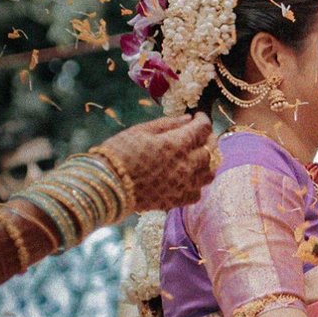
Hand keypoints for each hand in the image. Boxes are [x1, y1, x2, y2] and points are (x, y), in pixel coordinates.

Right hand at [95, 112, 214, 212]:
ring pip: (209, 172)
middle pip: (210, 150)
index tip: (199, 116)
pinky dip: (197, 183)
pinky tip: (189, 177)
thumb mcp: (141, 130)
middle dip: (207, 139)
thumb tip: (188, 118)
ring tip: (198, 155)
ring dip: (207, 162)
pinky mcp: (178, 200)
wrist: (107, 185)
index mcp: (178, 144)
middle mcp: (187, 165)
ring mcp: (185, 185)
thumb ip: (168, 124)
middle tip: (200, 134)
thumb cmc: (119, 153)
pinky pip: (198, 191)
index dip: (203, 120)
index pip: (203, 129)